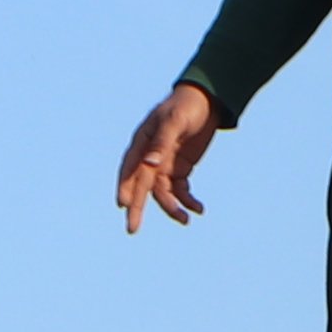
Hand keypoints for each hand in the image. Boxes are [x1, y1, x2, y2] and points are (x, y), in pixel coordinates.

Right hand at [119, 83, 219, 229]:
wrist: (208, 102)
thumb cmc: (186, 106)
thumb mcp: (175, 121)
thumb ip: (162, 142)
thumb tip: (149, 163)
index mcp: (142, 143)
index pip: (130, 169)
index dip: (125, 186)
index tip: (123, 204)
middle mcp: (149, 157)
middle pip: (141, 186)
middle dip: (137, 208)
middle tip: (132, 229)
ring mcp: (163, 165)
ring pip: (162, 193)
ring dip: (171, 207)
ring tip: (185, 220)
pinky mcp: (179, 170)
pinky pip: (180, 191)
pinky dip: (187, 201)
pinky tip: (198, 208)